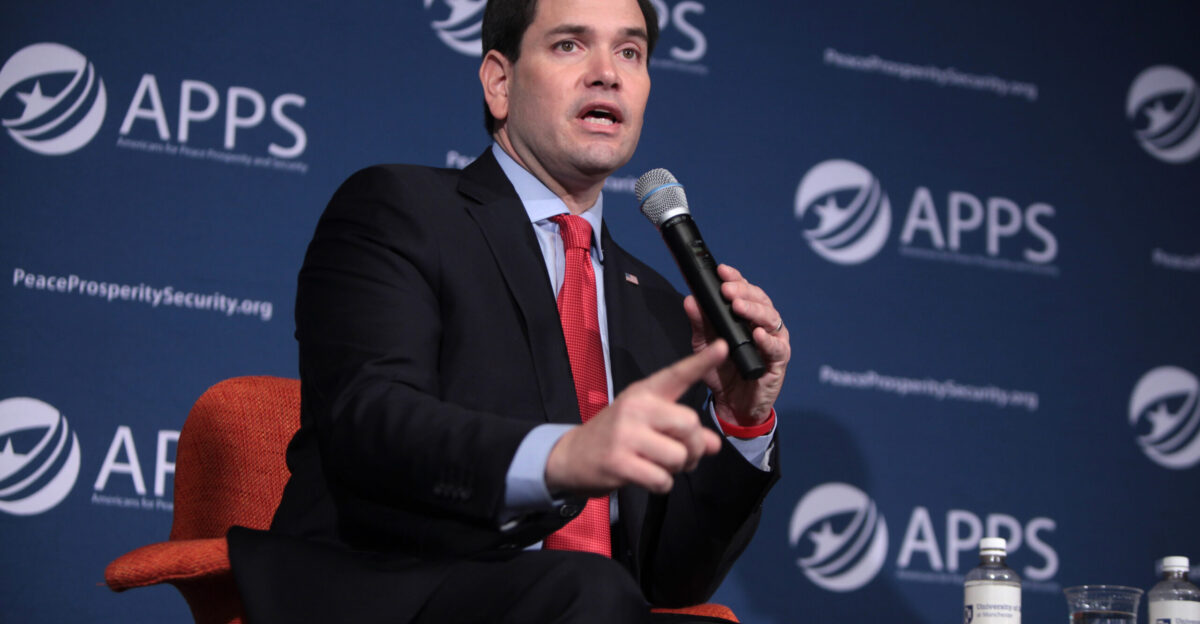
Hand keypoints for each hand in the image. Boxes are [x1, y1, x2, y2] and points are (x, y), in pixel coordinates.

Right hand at [545, 341, 728, 496]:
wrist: (572, 456)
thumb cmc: (617, 437)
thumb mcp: (648, 425)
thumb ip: (683, 430)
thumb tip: (714, 445)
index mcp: (645, 392)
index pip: (677, 374)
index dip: (702, 361)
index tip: (723, 346)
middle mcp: (636, 407)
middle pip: (690, 424)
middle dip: (694, 447)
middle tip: (682, 455)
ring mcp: (625, 434)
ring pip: (679, 456)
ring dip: (676, 469)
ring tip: (659, 465)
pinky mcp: (619, 462)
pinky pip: (662, 479)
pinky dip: (662, 484)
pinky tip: (646, 477)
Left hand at [683, 264, 789, 427]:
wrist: (733, 404)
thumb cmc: (722, 371)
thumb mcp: (704, 344)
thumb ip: (699, 322)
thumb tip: (690, 299)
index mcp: (746, 315)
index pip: (744, 290)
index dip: (735, 278)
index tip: (721, 271)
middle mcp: (763, 323)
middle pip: (759, 299)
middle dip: (743, 292)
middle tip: (727, 290)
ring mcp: (774, 341)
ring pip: (771, 318)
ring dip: (755, 311)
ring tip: (739, 307)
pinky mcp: (779, 361)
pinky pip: (777, 348)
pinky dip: (768, 340)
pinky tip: (758, 334)